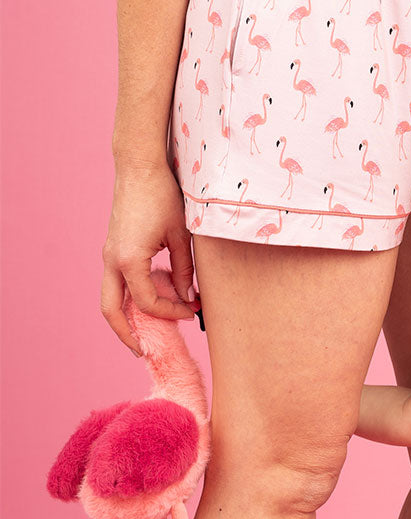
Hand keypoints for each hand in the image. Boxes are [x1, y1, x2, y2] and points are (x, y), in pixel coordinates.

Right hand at [101, 160, 199, 355]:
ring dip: (127, 316)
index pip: (147, 303)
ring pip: (110, 297)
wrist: (139, 167)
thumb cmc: (163, 197)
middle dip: (127, 333)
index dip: (171, 312)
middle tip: (144, 351)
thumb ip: (184, 271)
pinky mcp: (114, 249)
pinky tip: (152, 300)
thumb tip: (187, 297)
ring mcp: (110, 254)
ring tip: (149, 331)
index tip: (192, 311)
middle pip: (112, 310)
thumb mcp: (182, 237)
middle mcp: (113, 260)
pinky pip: (117, 282)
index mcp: (129, 260)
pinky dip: (129, 297)